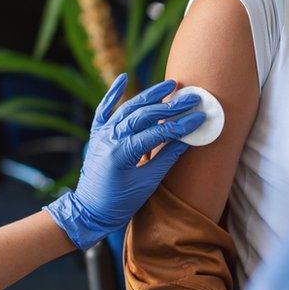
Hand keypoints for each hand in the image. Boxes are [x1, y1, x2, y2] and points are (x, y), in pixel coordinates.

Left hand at [44, 73, 205, 249]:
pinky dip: (113, 93)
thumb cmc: (119, 203)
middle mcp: (110, 137)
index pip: (158, 132)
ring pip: (128, 108)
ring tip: (170, 83)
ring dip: (150, 95)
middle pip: (144, 115)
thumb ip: (166, 158)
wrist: (88, 212)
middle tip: (192, 97)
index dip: (181, 124)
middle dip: (170, 105)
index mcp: (122, 152)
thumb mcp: (147, 183)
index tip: (200, 117)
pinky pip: (104, 109)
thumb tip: (187, 138)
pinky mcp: (97, 134)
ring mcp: (102, 134)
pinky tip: (123, 78)